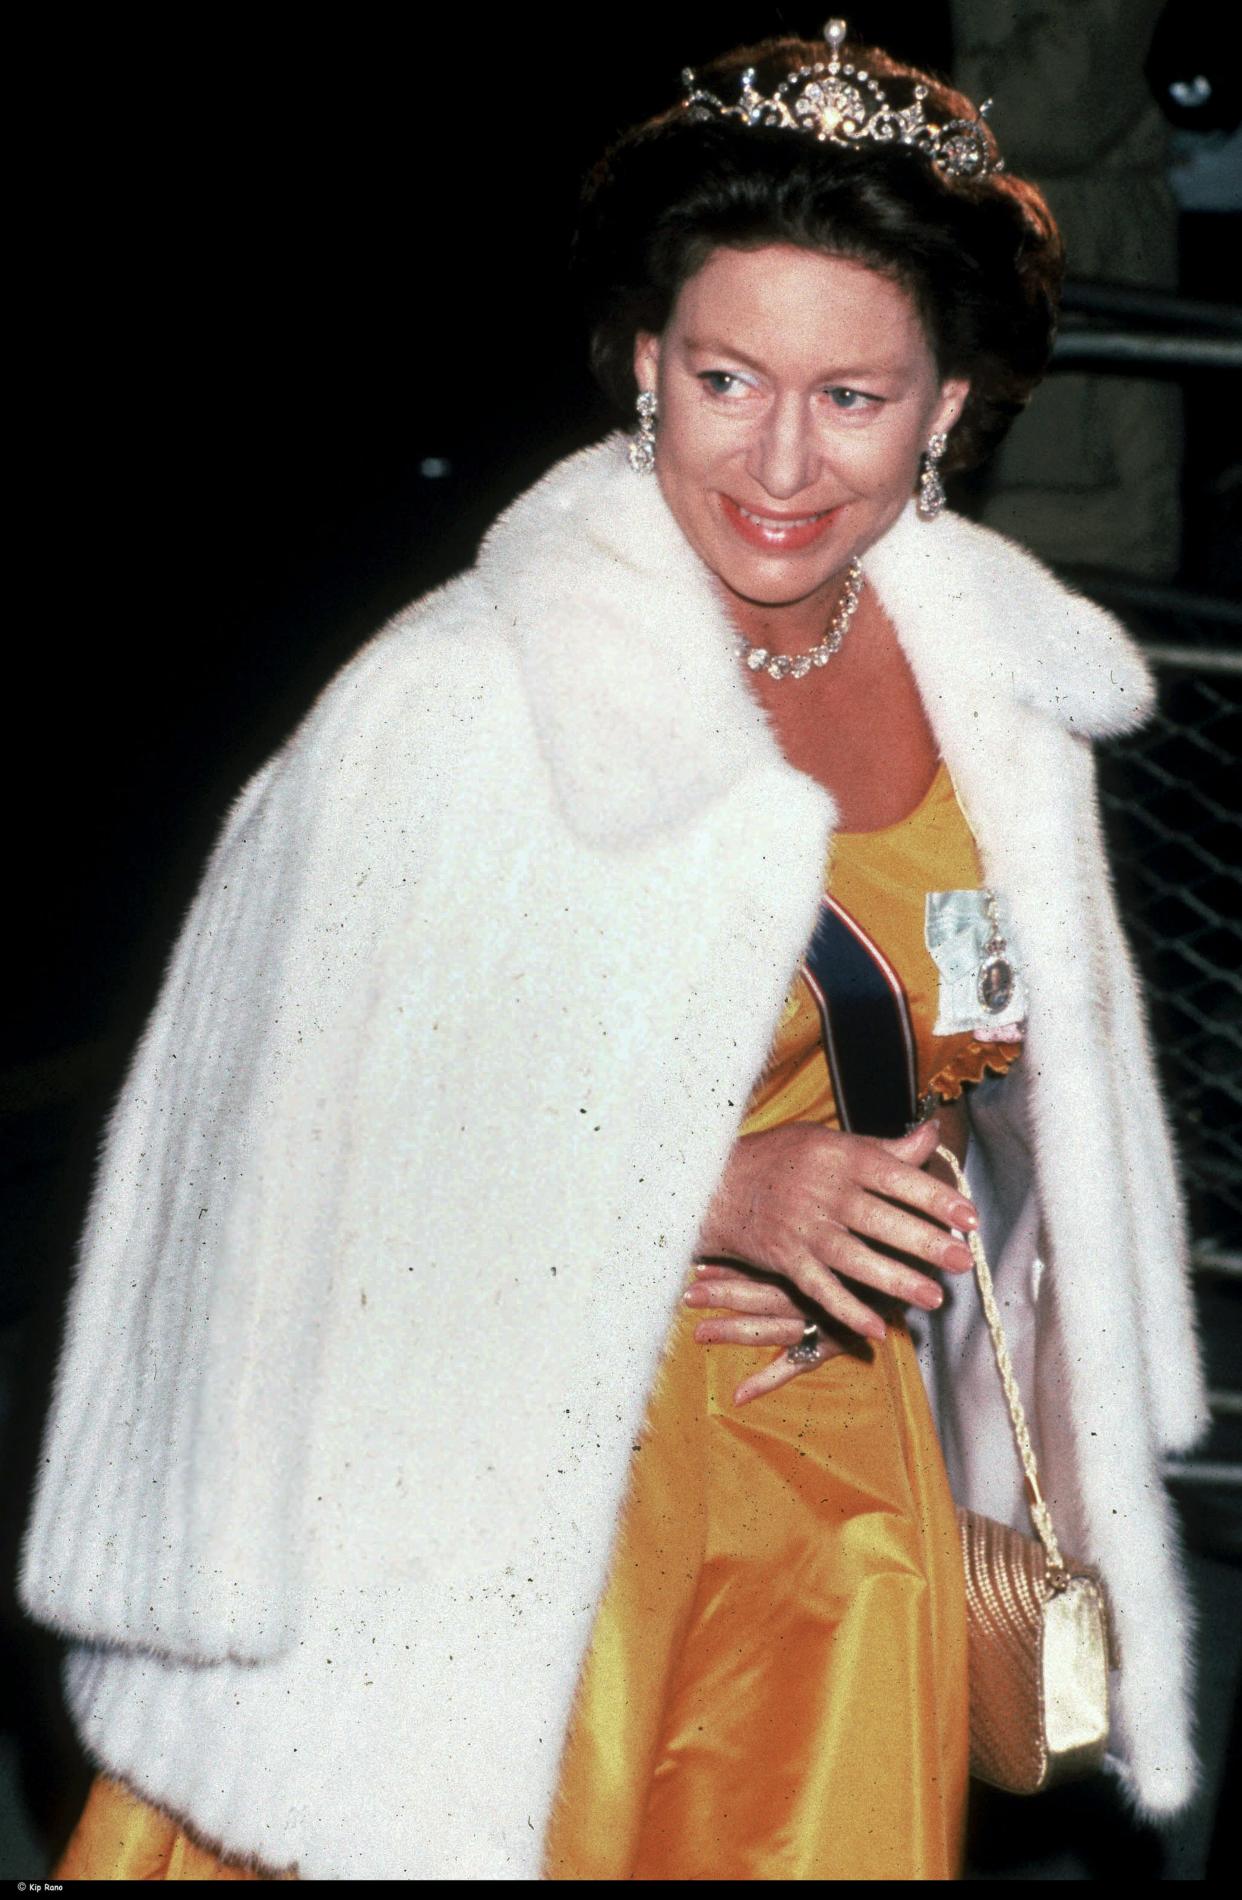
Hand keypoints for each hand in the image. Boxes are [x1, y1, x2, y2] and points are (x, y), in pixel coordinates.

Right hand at [689, 1117, 976, 1405]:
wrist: (717, 1184)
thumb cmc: (781, 1158)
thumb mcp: (829, 1141)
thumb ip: (883, 1147)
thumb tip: (930, 1135)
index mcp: (840, 1157)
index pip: (895, 1176)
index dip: (933, 1197)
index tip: (968, 1216)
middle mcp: (823, 1192)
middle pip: (879, 1220)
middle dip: (924, 1241)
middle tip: (962, 1260)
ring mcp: (802, 1228)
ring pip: (854, 1258)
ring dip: (895, 1280)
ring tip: (933, 1297)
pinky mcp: (785, 1259)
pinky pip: (819, 1289)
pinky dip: (846, 1310)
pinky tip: (875, 1328)